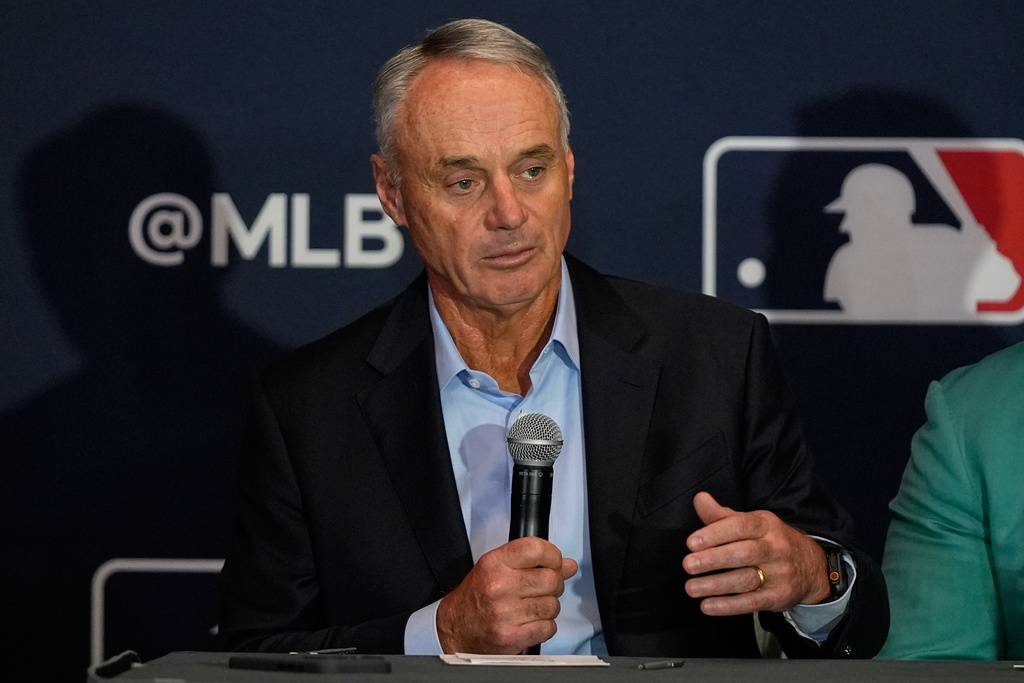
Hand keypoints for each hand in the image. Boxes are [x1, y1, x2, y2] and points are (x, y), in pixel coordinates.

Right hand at [436, 536, 578, 653]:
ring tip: (532, 607)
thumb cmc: (476, 596)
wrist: (455, 628)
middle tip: (542, 589)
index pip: (537, 548)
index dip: (553, 555)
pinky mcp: (511, 637)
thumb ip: (531, 562)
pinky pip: (548, 627)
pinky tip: (530, 622)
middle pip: (552, 579)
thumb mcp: (497, 568)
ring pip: (553, 605)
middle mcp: (499, 586)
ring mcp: (505, 613)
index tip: (553, 562)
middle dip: (554, 584)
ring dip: (548, 607)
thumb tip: (569, 565)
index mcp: (495, 563)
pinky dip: (544, 626)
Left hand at [682, 491, 828, 615]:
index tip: (691, 543)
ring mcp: (780, 573)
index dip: (715, 533)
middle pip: (743, 553)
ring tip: (691, 588)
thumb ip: (722, 515)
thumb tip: (699, 499)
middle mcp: (775, 547)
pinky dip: (728, 606)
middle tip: (688, 565)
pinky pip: (752, 603)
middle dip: (713, 559)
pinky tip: (707, 606)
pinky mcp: (780, 596)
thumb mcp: (752, 523)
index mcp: (766, 525)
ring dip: (716, 585)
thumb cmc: (771, 541)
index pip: (740, 526)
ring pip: (746, 579)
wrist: (812, 567)